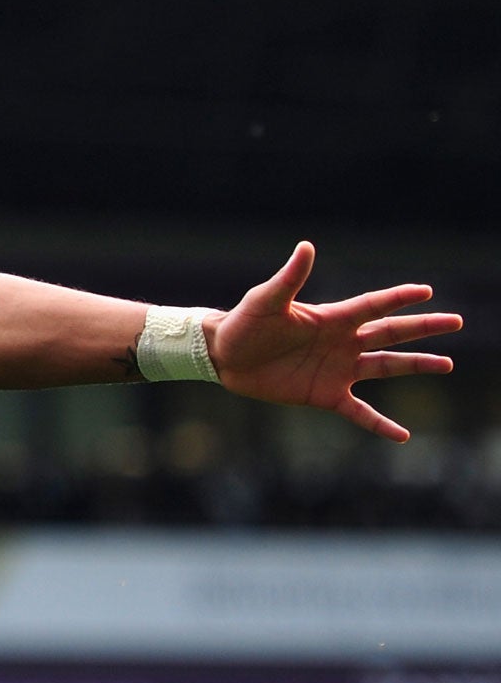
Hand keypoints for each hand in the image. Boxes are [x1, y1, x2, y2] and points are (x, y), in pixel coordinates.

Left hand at [209, 242, 459, 440]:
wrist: (224, 357)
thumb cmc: (244, 323)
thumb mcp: (267, 300)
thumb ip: (290, 278)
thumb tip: (306, 247)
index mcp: (332, 318)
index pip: (375, 305)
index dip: (400, 298)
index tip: (428, 291)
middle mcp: (342, 342)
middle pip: (392, 333)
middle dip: (424, 328)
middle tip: (457, 321)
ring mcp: (337, 369)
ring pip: (386, 366)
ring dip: (417, 365)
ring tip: (447, 364)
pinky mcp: (325, 395)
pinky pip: (359, 412)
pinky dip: (380, 424)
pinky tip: (402, 435)